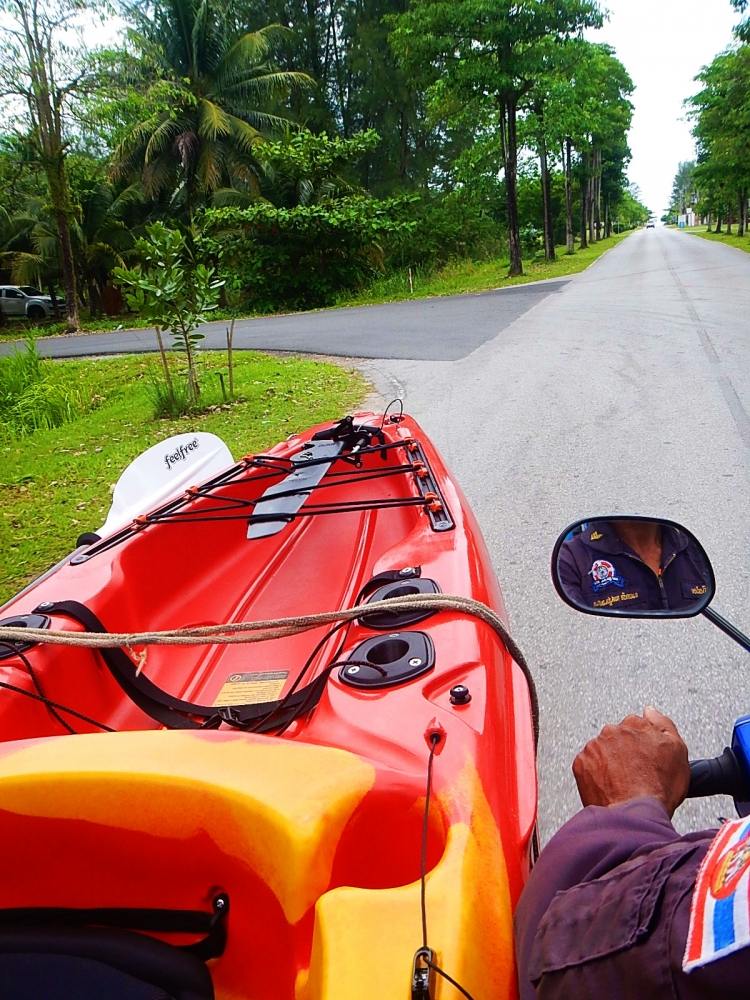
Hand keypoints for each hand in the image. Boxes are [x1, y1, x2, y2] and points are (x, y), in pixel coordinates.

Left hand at [572, 707, 689, 816]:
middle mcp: (612, 731)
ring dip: (609, 762)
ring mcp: (594, 746)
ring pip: (601, 751)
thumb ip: (664, 724)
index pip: (636, 726)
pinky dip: (596, 775)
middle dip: (624, 752)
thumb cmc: (659, 787)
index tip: (645, 759)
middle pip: (617, 737)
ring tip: (622, 784)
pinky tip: (609, 787)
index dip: (643, 745)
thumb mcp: (678, 751)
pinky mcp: (581, 763)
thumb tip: (650, 710)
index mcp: (635, 724)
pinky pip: (588, 765)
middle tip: (635, 774)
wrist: (634, 813)